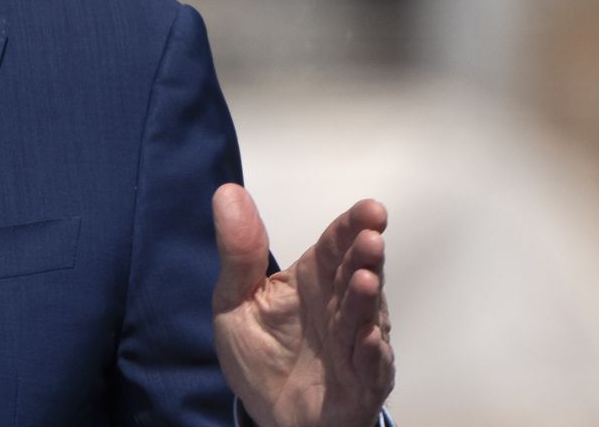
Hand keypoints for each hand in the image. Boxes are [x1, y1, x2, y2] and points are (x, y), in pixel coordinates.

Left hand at [211, 185, 393, 426]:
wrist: (270, 416)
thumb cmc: (260, 356)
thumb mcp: (234, 300)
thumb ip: (238, 252)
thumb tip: (227, 193)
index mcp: (312, 280)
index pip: (334, 246)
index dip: (350, 227)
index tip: (369, 209)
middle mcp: (339, 307)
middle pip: (356, 275)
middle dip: (365, 256)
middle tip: (370, 238)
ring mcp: (354, 345)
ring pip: (365, 317)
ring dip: (367, 300)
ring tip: (366, 280)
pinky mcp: (360, 383)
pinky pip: (368, 367)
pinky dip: (370, 353)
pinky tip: (368, 337)